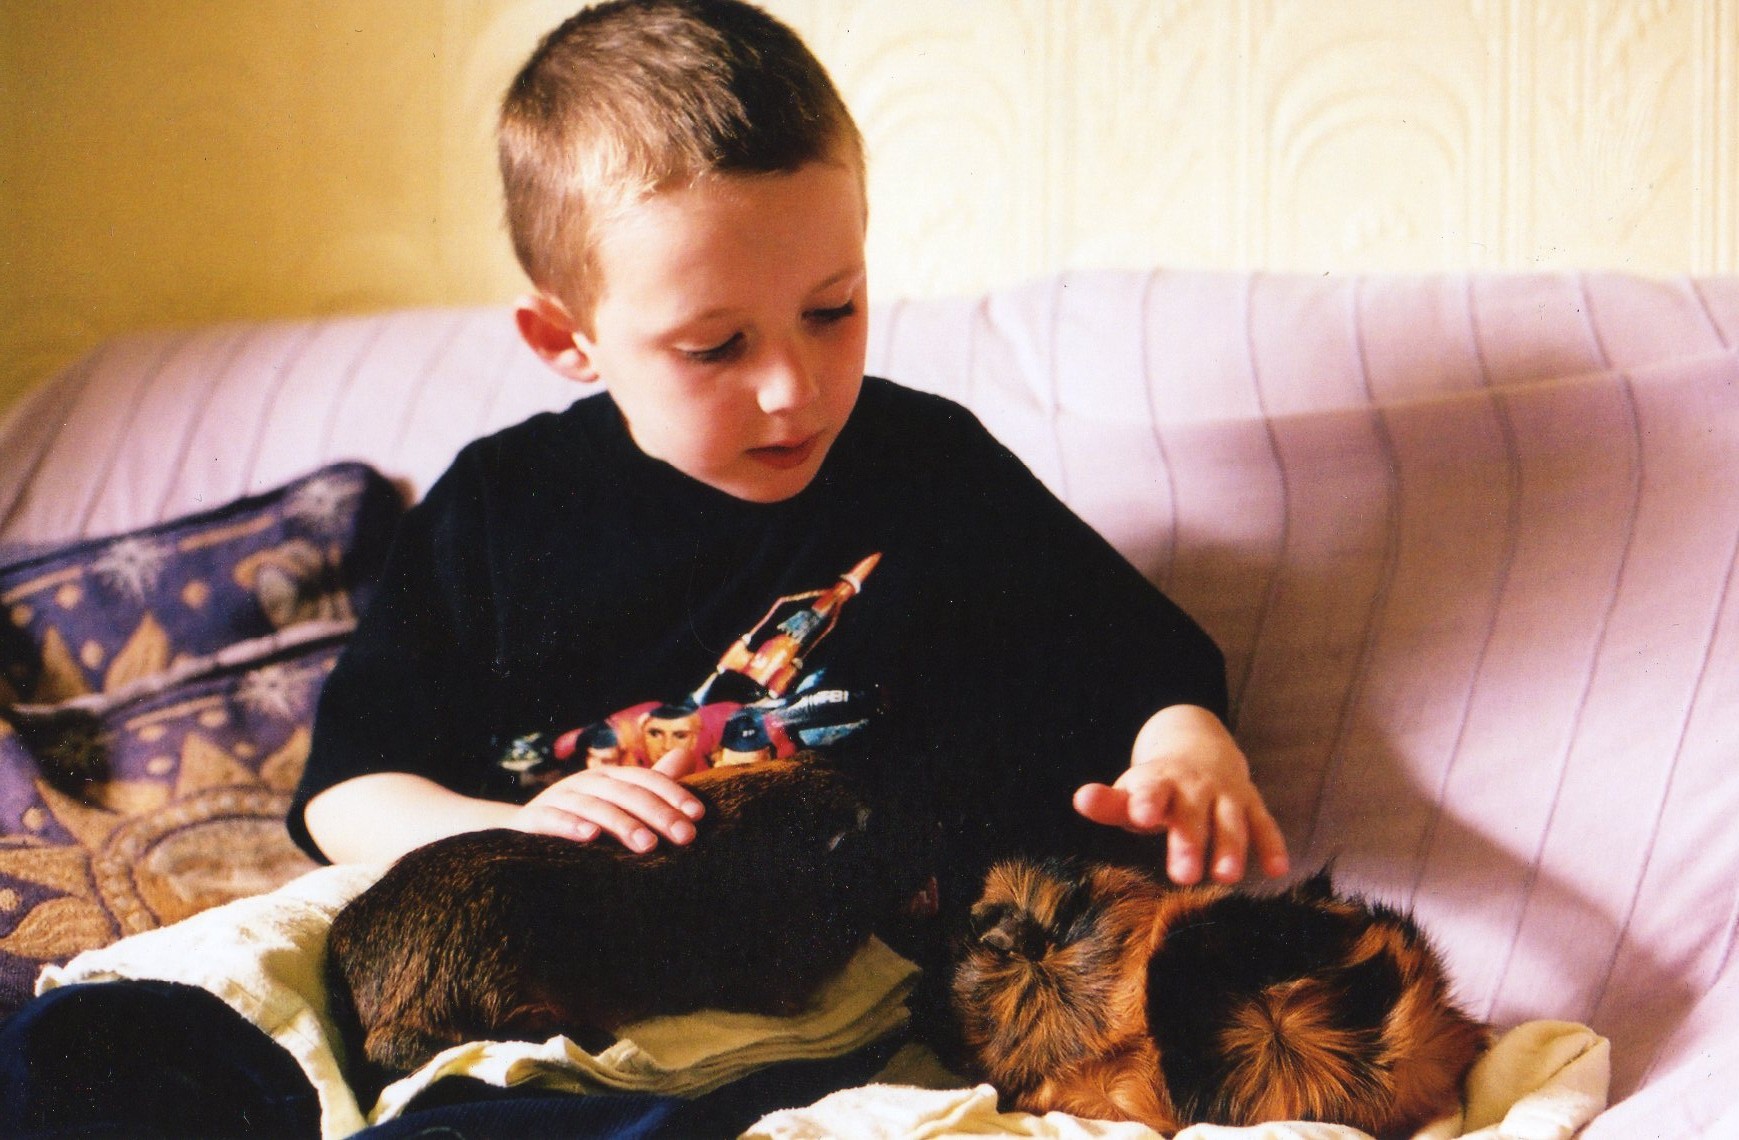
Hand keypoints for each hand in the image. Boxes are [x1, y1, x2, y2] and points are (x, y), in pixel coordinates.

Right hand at [511, 746, 706, 851]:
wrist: (521, 829)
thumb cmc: (581, 816)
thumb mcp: (616, 800)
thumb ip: (651, 785)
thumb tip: (686, 756)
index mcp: (609, 778)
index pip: (646, 780)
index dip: (673, 794)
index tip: (698, 815)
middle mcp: (586, 783)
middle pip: (627, 793)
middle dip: (658, 814)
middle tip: (685, 837)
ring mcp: (559, 799)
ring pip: (595, 807)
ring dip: (623, 825)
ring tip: (648, 845)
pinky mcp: (533, 819)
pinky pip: (552, 819)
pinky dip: (570, 826)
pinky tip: (590, 837)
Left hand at [1073, 705, 1289, 884]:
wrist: (1199, 748)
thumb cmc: (1157, 787)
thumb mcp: (1132, 791)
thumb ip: (1110, 803)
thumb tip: (1080, 800)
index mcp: (1159, 782)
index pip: (1152, 790)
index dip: (1146, 802)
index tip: (1141, 816)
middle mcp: (1195, 787)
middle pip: (1192, 815)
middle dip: (1188, 843)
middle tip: (1183, 876)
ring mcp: (1226, 795)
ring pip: (1230, 821)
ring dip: (1230, 848)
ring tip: (1226, 877)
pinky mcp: (1251, 805)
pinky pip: (1264, 824)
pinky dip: (1272, 845)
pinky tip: (1277, 870)